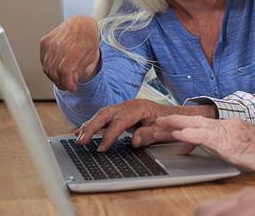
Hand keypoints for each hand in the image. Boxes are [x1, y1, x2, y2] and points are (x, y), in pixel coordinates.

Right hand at [40, 15, 99, 91]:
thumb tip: (71, 81)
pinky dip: (48, 68)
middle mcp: (59, 46)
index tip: (72, 88)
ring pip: (47, 68)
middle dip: (61, 83)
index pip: (64, 73)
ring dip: (54, 77)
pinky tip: (56, 70)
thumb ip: (80, 69)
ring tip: (62, 79)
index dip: (67, 84)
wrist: (81, 24)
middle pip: (54, 72)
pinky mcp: (44, 42)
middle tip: (67, 86)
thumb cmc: (88, 39)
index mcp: (73, 50)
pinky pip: (43, 60)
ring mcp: (50, 43)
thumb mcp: (91, 56)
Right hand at [75, 99, 215, 151]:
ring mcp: (125, 107)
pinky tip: (83, 131)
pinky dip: (94, 124)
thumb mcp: (165, 130)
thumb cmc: (172, 123)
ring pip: (103, 114)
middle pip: (106, 113)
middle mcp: (130, 105)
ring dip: (89, 125)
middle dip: (92, 126)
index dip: (109, 135)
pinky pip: (106, 117)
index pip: (120, 121)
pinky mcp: (122, 112)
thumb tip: (135, 140)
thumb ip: (150, 134)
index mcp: (140, 108)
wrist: (178, 115)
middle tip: (80, 141)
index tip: (101, 148)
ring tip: (76, 137)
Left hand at [153, 115, 254, 176]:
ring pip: (197, 125)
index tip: (171, 126)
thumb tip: (214, 152)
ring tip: (160, 125)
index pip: (203, 123)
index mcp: (231, 126)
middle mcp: (228, 125)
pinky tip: (179, 135)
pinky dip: (190, 134)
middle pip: (196, 120)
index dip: (186, 123)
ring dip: (177, 124)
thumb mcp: (243, 148)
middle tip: (158, 120)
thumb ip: (226, 146)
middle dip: (176, 120)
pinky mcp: (230, 142)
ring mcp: (229, 132)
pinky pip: (205, 136)